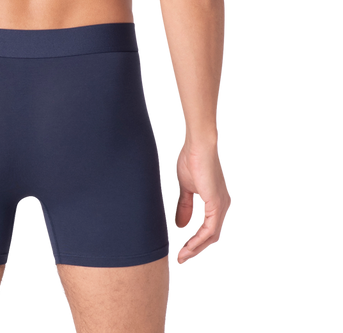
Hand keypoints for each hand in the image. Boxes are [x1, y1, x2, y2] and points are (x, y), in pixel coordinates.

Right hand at [172, 138, 232, 266]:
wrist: (198, 144)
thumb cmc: (192, 158)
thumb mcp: (185, 187)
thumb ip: (185, 207)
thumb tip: (181, 226)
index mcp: (217, 202)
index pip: (209, 230)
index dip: (195, 242)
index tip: (181, 251)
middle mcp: (224, 206)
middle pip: (212, 238)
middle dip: (195, 250)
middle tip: (181, 260)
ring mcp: (222, 206)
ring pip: (211, 237)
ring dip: (195, 249)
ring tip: (181, 257)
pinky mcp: (216, 205)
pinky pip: (208, 231)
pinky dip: (196, 240)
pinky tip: (186, 246)